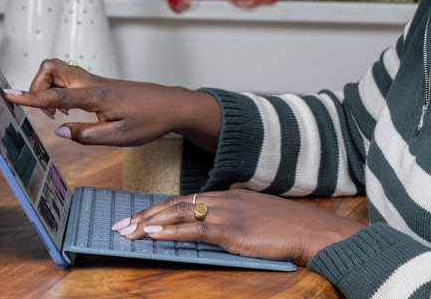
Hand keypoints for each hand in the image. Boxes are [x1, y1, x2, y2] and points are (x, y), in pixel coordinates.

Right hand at [1, 58, 221, 152]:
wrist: (171, 104)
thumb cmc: (150, 121)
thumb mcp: (120, 138)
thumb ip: (88, 136)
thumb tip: (59, 131)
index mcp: (96, 96)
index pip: (56, 95)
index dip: (30, 97)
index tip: (8, 95)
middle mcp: (92, 83)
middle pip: (51, 69)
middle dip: (37, 87)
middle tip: (49, 113)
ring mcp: (94, 80)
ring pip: (58, 70)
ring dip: (48, 88)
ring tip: (61, 114)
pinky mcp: (97, 83)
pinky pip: (68, 77)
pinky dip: (60, 90)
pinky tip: (72, 110)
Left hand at [112, 189, 364, 265]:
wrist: (309, 229)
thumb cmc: (286, 227)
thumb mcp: (256, 216)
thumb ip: (233, 218)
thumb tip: (214, 227)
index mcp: (227, 196)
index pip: (183, 199)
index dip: (157, 208)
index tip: (137, 217)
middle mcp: (223, 199)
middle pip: (175, 203)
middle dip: (144, 214)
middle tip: (120, 224)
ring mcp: (226, 213)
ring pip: (179, 213)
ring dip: (149, 222)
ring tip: (128, 230)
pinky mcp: (231, 230)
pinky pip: (194, 229)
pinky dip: (170, 230)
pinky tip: (152, 234)